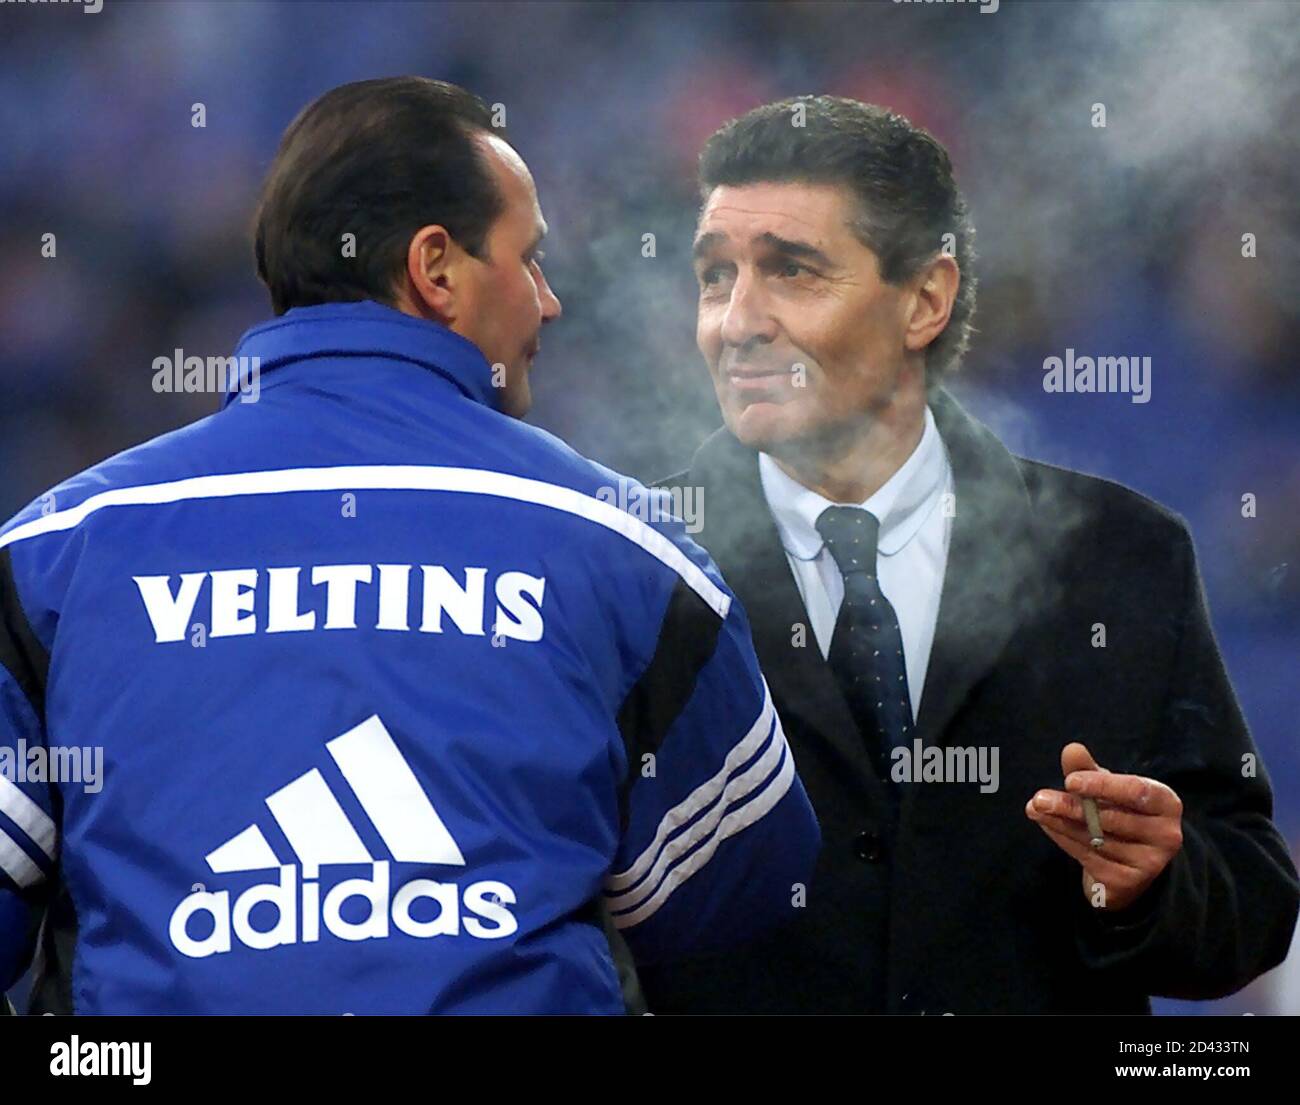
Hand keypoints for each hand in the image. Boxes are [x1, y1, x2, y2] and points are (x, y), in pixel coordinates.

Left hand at [1024, 742, 1183, 911]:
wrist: (1132, 864)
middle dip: (1071, 806)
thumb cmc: (1121, 813)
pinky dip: (1063, 839)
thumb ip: (1089, 770)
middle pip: (1112, 818)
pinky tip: (1046, 824)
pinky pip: (1088, 857)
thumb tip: (1071, 749)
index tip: (1070, 780)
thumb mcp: (1109, 789)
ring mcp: (1149, 862)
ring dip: (1060, 822)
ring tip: (1035, 808)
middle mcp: (1166, 835)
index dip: (1102, 785)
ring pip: (1096, 839)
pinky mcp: (1128, 881)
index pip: (1137, 791)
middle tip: (1040, 798)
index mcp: (1166, 804)